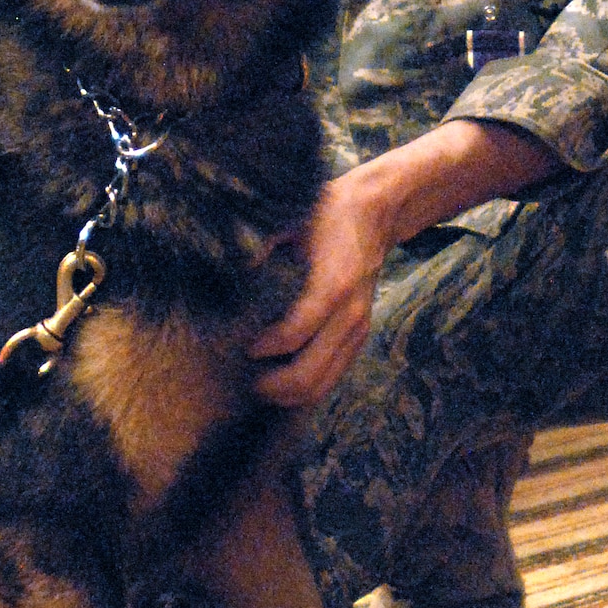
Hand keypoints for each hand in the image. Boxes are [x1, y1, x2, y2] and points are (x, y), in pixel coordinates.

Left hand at [249, 119, 563, 410]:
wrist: (376, 213)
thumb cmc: (328, 214)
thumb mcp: (292, 220)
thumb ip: (263, 244)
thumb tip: (231, 269)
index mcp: (332, 285)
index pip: (294, 334)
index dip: (265, 347)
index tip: (243, 346)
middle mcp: (349, 314)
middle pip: (309, 373)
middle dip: (273, 385)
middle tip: (246, 380)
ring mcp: (358, 329)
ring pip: (323, 384)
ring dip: (289, 394)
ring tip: (261, 386)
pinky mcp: (360, 336)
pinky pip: (333, 376)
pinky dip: (308, 388)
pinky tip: (283, 382)